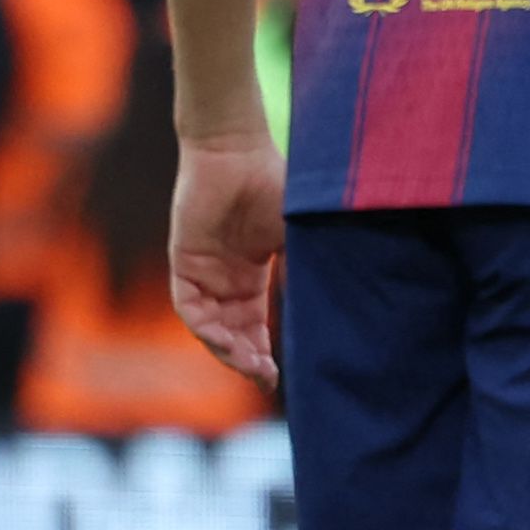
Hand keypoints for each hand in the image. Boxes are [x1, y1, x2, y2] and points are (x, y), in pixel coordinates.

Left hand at [169, 130, 286, 389]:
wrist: (236, 150)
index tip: (279, 378)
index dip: (264, 353)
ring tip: (251, 366)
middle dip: (248, 361)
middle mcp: (224, 279)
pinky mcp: (184, 262)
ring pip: (210, 328)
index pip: (254, 327)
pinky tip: (227, 341)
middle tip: (266, 380)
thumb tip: (345, 307)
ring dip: (228, 351)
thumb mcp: (298, 237)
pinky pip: (190, 307)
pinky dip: (206, 329)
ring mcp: (203, 272)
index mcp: (250, 274)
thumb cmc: (272, 183)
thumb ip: (310, 269)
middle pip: (233, 334)